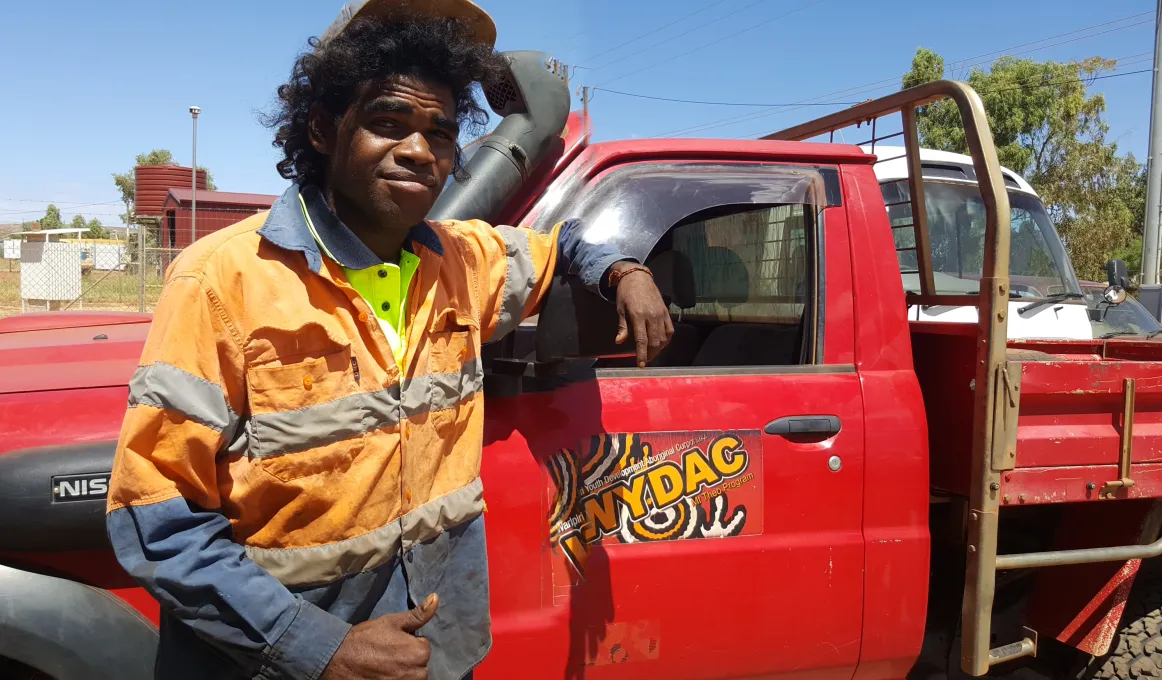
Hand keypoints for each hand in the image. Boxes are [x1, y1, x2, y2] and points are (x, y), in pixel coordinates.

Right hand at [320, 593, 438, 679]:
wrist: (338, 658)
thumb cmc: (366, 638)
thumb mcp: (392, 622)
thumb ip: (418, 614)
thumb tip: (436, 599)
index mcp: (419, 652)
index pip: (423, 646)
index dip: (409, 642)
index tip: (394, 642)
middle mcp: (417, 673)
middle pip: (420, 665)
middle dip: (409, 659)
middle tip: (388, 653)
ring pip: (413, 677)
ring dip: (403, 671)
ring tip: (385, 665)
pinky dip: (395, 679)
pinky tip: (382, 674)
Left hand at [611, 262, 674, 366]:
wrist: (638, 277)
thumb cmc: (626, 293)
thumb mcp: (620, 309)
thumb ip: (622, 327)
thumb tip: (619, 341)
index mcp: (638, 316)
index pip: (642, 340)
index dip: (642, 354)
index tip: (641, 365)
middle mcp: (652, 316)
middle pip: (654, 342)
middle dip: (650, 354)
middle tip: (645, 360)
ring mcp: (661, 314)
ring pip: (663, 338)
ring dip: (658, 349)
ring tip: (652, 353)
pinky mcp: (666, 312)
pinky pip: (670, 330)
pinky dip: (666, 340)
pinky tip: (661, 344)